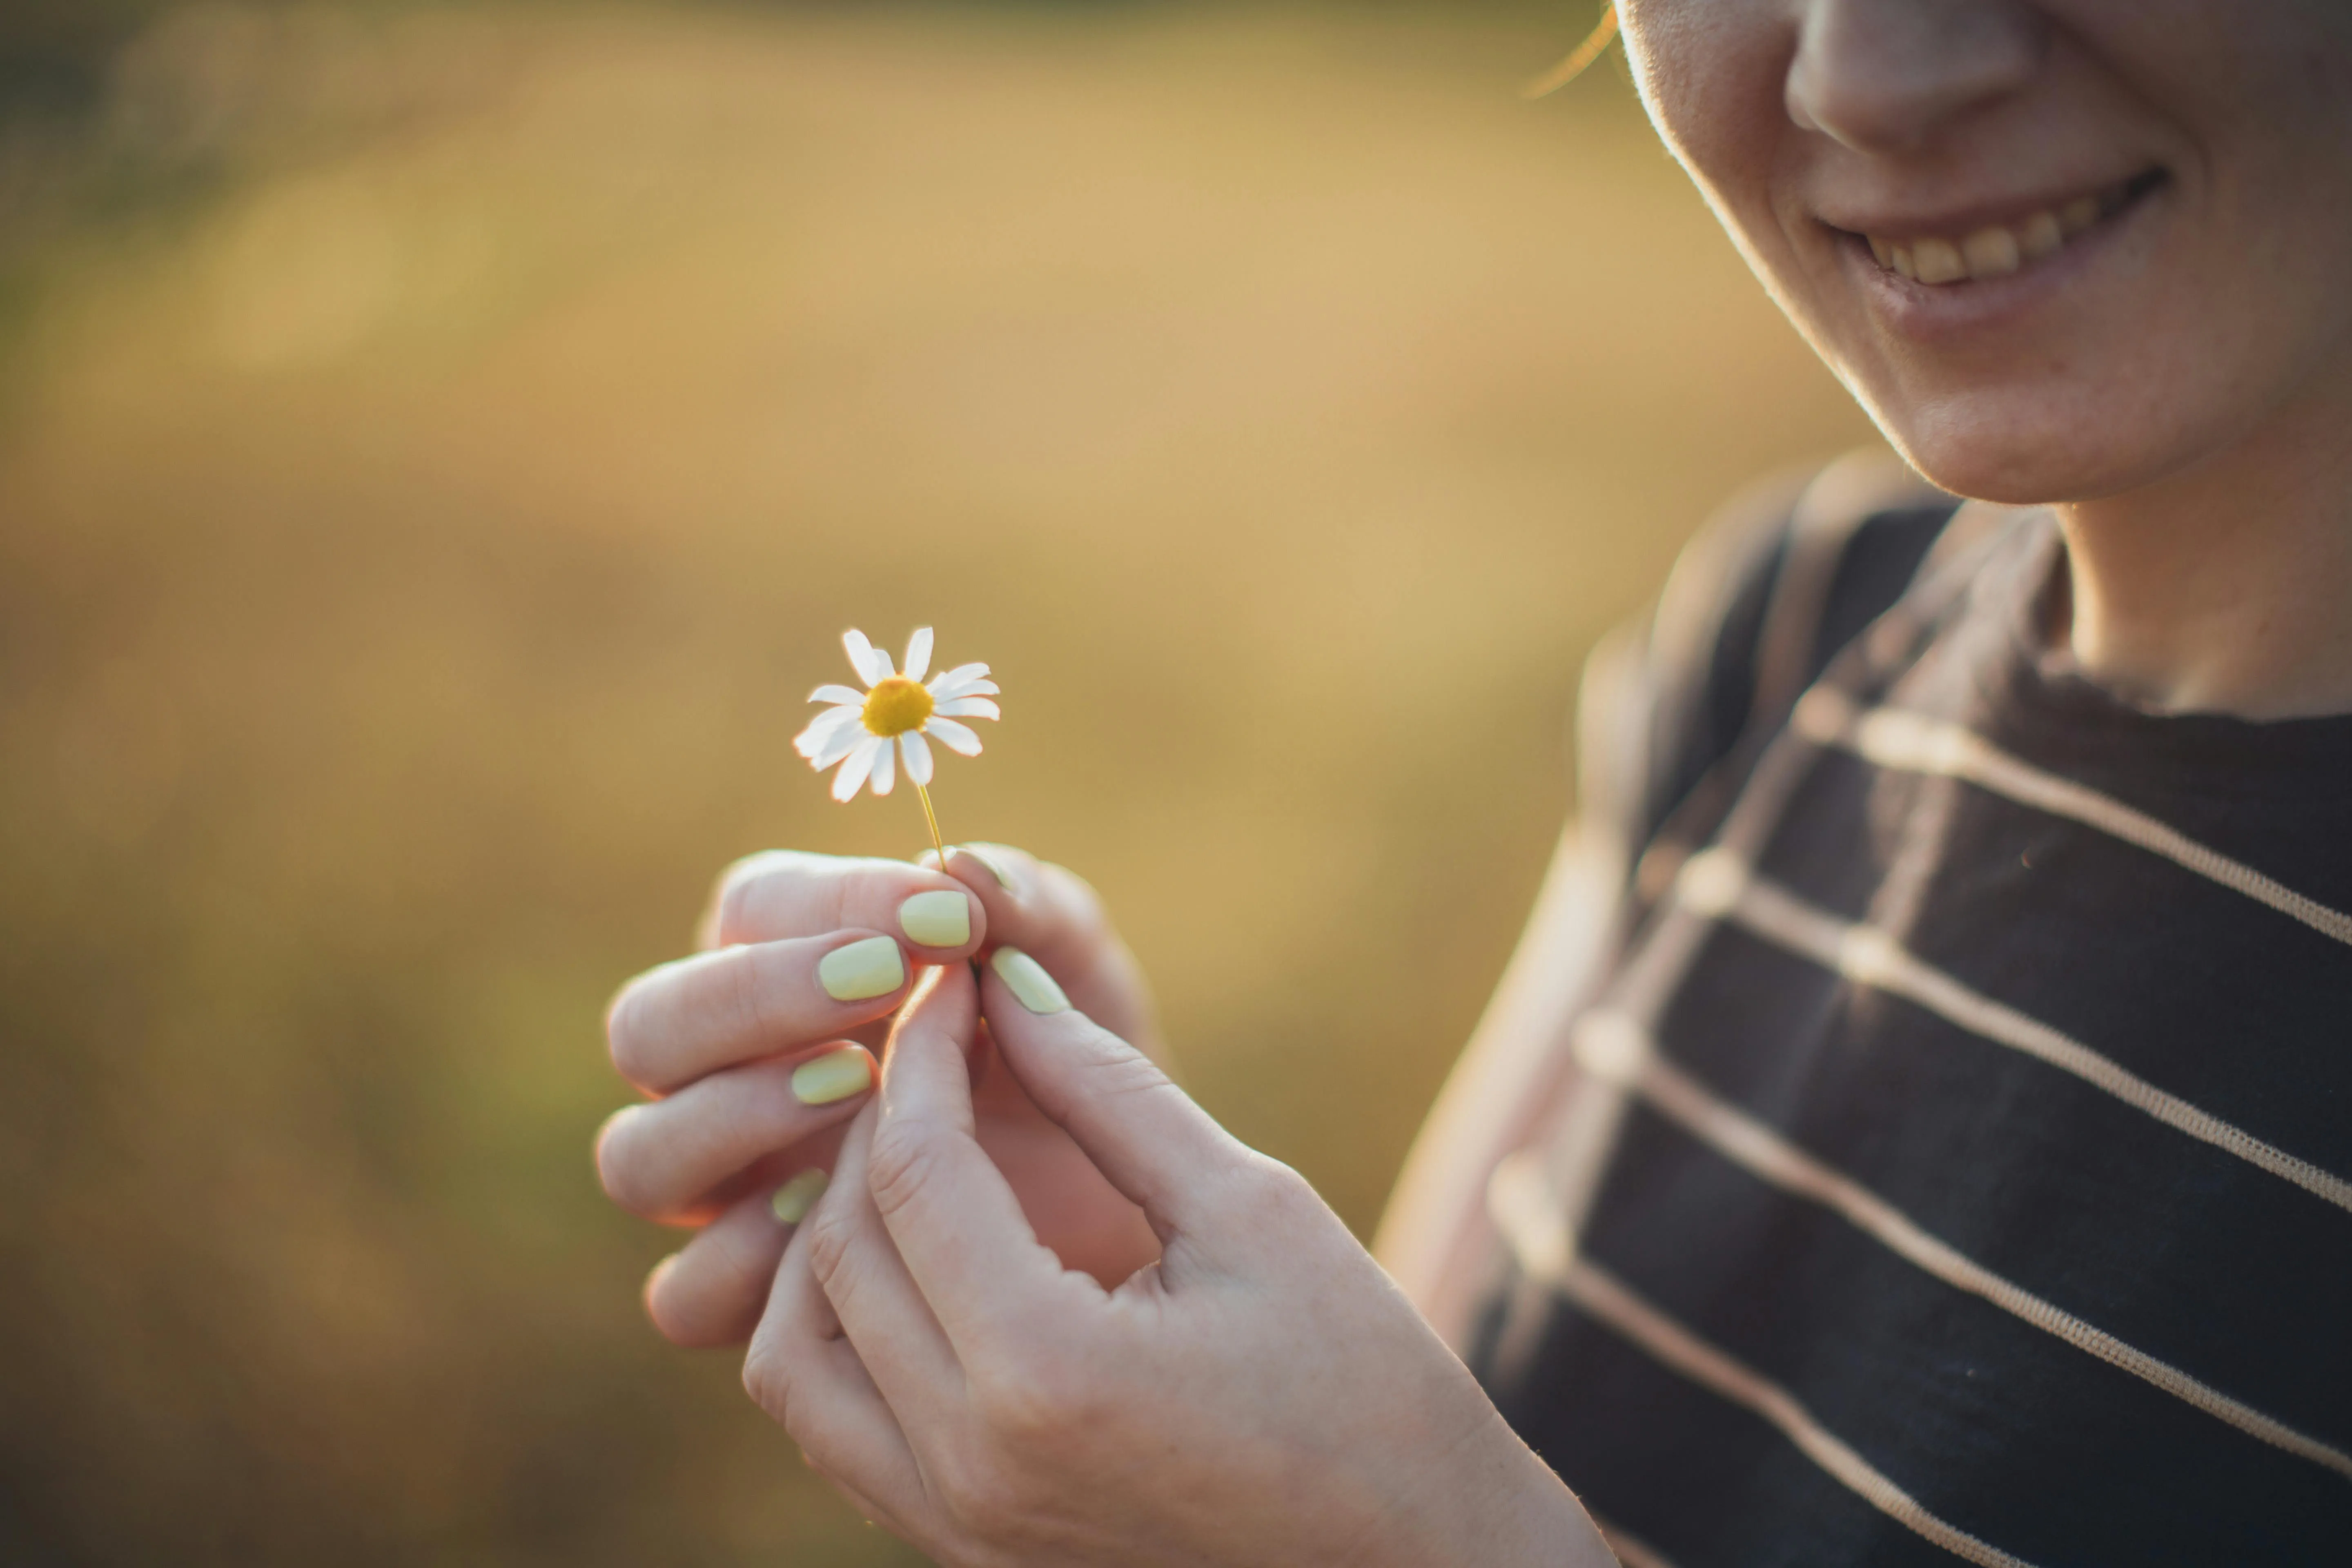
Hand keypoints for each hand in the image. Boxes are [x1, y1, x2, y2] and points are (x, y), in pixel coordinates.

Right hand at [597, 844, 1161, 1347]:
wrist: (1129, 1212)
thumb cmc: (1082, 1065)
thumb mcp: (1076, 979)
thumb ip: (1032, 911)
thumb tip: (964, 864)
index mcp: (787, 965)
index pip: (749, 908)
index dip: (832, 903)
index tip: (946, 917)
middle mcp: (726, 1074)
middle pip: (648, 1026)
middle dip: (754, 998)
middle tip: (882, 986)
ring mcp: (725, 1190)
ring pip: (639, 1156)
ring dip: (734, 1115)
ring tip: (860, 1089)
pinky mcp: (748, 1296)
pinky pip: (683, 1294)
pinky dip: (745, 1258)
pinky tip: (844, 1214)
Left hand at [747, 958, 1608, 1567]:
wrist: (1417, 1563)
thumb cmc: (1366, 1383)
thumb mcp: (1251, 1208)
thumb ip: (1111, 1092)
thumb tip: (1007, 987)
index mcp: (1047, 1373)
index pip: (916, 1173)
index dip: (923, 1055)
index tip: (953, 980)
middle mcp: (970, 1464)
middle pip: (842, 1249)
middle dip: (875, 1122)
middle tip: (938, 1043)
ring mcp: (954, 1524)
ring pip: (796, 1350)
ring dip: (831, 1233)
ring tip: (913, 1150)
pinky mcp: (961, 1548)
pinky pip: (835, 1427)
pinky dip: (842, 1326)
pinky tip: (917, 1256)